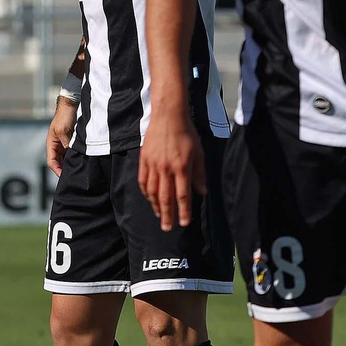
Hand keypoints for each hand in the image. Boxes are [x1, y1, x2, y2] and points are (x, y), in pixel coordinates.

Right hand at [46, 96, 76, 176]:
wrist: (71, 105)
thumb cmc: (64, 116)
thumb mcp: (63, 130)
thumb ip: (66, 143)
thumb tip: (70, 153)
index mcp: (51, 144)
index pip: (51, 161)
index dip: (57, 170)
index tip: (64, 177)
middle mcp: (56, 145)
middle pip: (58, 162)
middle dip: (64, 170)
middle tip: (73, 177)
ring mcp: (64, 144)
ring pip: (65, 159)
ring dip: (70, 164)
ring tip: (78, 171)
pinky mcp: (71, 141)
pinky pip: (72, 153)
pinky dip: (75, 158)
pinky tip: (82, 162)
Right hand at [137, 110, 205, 231]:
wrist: (168, 117)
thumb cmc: (187, 134)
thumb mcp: (199, 153)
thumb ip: (200, 174)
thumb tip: (202, 192)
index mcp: (182, 168)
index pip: (182, 196)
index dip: (184, 211)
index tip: (184, 223)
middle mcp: (166, 169)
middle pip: (165, 198)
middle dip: (167, 215)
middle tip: (167, 228)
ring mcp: (153, 165)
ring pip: (152, 191)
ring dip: (156, 206)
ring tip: (159, 215)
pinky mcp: (144, 160)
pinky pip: (143, 180)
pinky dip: (146, 192)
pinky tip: (149, 198)